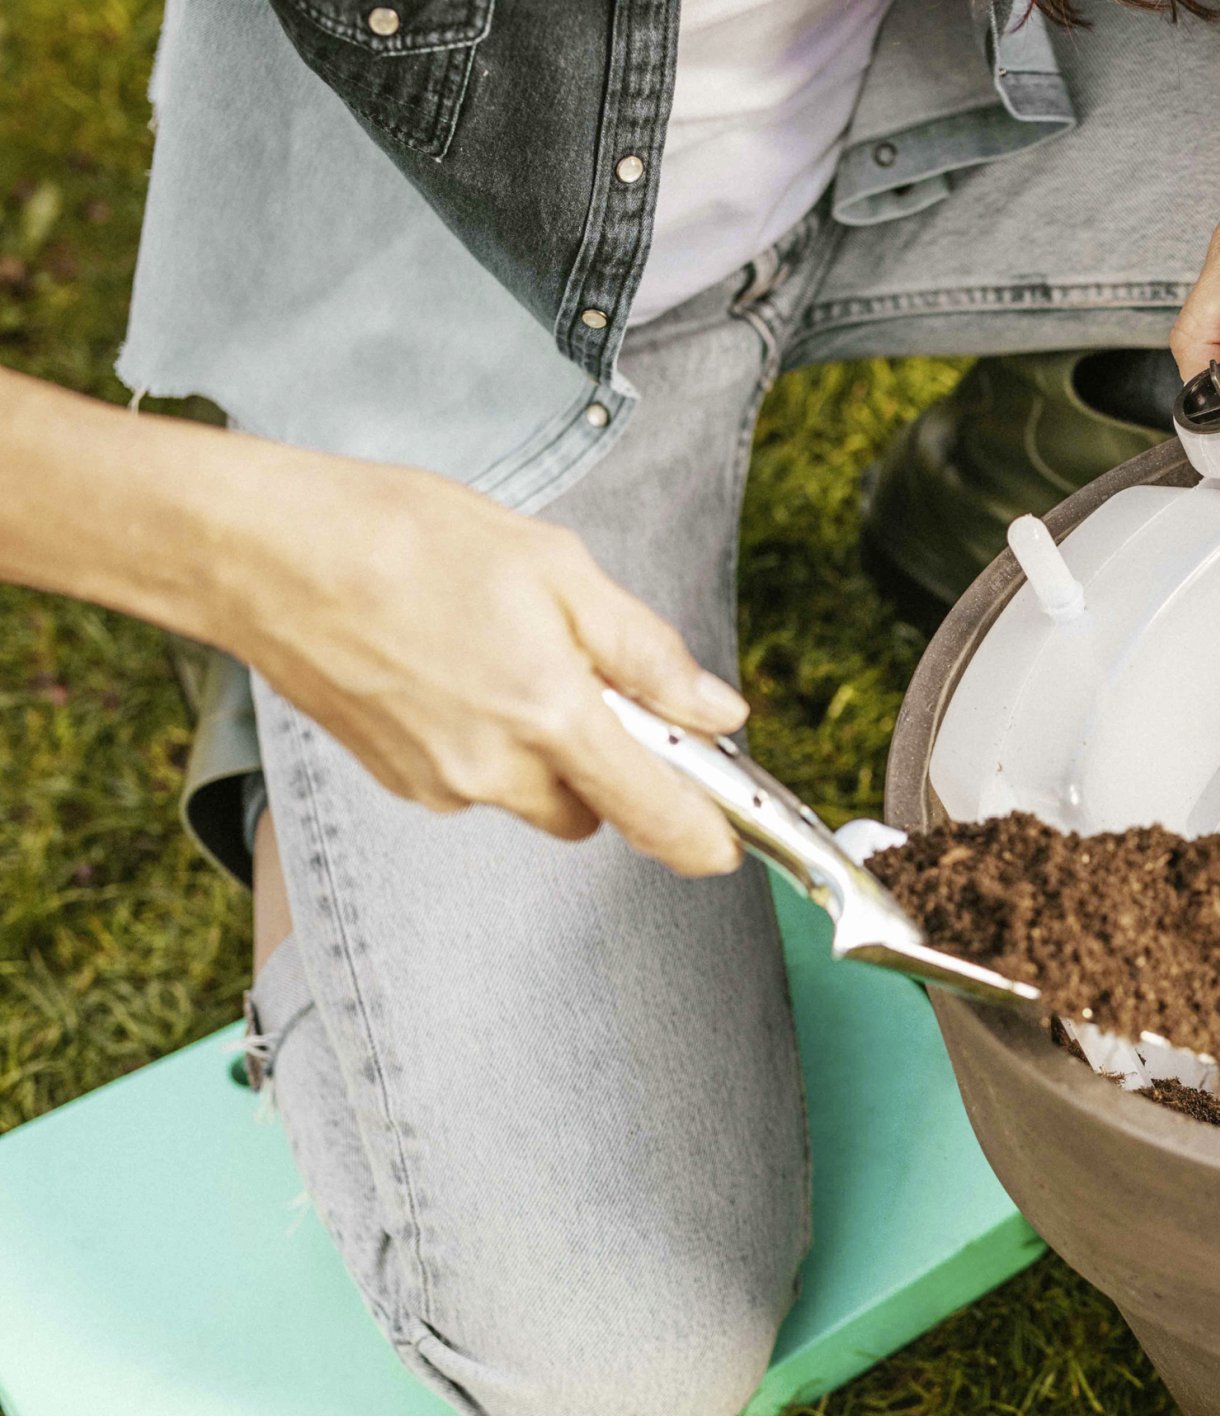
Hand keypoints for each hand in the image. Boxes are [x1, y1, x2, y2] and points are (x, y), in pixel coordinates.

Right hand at [215, 445, 747, 875]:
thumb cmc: (406, 541)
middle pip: (590, 812)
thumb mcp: (558, 570)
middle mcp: (495, 769)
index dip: (702, 838)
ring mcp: (440, 783)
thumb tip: (714, 712)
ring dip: (539, 750)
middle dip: (605, 769)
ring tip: (499, 654)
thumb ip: (646, 655)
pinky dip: (482, 742)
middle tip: (589, 687)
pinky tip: (452, 669)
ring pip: (527, 794)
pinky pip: (471, 780)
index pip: (652, 811)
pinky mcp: (397, 782)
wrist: (267, 555)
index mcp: (549, 715)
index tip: (727, 846)